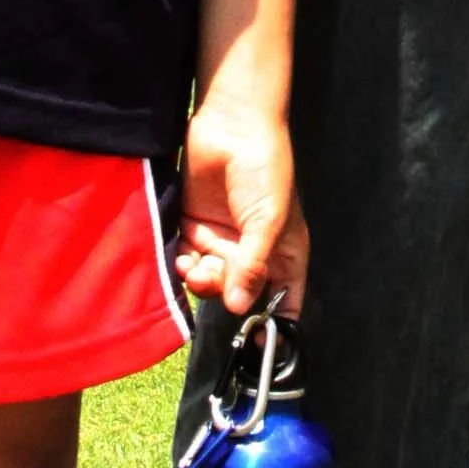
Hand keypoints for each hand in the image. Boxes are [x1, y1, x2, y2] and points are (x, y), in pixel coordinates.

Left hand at [176, 91, 307, 317]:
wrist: (232, 125)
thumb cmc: (265, 169)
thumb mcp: (268, 221)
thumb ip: (253, 267)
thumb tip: (240, 307)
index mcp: (284, 253)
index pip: (284, 300)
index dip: (274, 324)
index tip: (259, 342)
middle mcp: (254, 252)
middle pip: (240, 294)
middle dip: (227, 294)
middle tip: (216, 280)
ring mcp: (224, 240)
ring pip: (211, 281)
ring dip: (203, 281)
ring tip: (197, 267)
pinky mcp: (196, 226)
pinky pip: (188, 260)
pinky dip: (184, 265)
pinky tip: (184, 258)